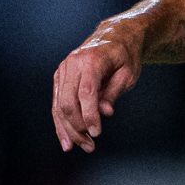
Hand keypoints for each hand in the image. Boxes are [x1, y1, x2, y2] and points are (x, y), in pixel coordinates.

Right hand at [51, 30, 141, 151]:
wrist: (114, 37)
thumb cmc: (125, 56)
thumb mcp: (128, 73)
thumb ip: (114, 92)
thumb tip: (103, 113)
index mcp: (91, 61)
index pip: (86, 93)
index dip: (89, 115)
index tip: (97, 133)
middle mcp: (72, 64)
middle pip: (67, 102)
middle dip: (77, 127)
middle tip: (91, 146)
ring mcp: (63, 70)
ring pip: (58, 105)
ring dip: (68, 130)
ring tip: (83, 147)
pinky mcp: (60, 78)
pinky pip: (57, 103)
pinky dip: (60, 122)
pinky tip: (66, 140)